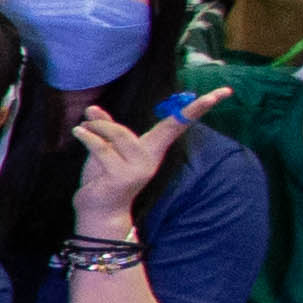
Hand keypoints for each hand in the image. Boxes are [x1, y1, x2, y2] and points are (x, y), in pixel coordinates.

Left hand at [70, 83, 221, 227]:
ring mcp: (138, 169)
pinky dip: (88, 137)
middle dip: (161, 113)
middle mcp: (151, 159)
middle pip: (160, 127)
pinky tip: (79, 131)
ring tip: (83, 127)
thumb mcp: (105, 149)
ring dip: (99, 128)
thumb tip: (92, 108)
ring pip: (121, 135)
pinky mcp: (121, 177)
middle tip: (96, 108)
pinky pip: (102, 149)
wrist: (98, 210)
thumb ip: (104, 129)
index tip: (223, 92)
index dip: (200, 108)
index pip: (179, 125)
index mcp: (153, 150)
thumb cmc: (104, 178)